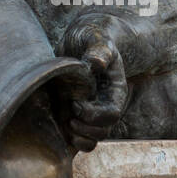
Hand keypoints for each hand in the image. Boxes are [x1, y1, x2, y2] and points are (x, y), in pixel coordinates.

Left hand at [58, 19, 128, 151]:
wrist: (80, 39)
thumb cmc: (91, 36)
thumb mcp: (96, 37)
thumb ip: (99, 49)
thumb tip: (96, 64)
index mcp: (115, 90)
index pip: (111, 114)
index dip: (92, 114)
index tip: (74, 102)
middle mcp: (106, 104)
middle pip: (103, 131)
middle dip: (85, 129)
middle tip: (68, 116)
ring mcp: (92, 111)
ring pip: (93, 140)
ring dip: (79, 139)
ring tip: (66, 124)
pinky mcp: (78, 115)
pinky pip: (81, 139)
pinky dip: (72, 141)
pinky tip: (62, 130)